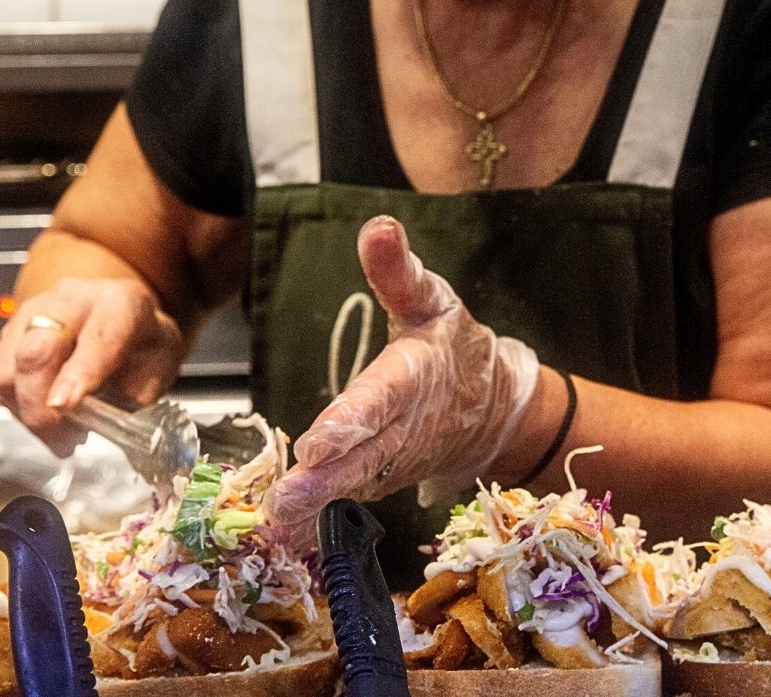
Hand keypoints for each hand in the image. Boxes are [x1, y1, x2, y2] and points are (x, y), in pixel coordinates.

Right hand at [0, 277, 183, 456]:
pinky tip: (46, 419)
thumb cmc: (141, 341)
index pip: (98, 337)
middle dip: (41, 406)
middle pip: (38, 349)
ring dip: (30, 413)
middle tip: (64, 441)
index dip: (80, 373)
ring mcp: (37, 310)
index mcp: (120, 302)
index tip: (66, 405)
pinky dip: (19, 406)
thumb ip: (136, 392)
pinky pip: (3, 374)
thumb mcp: (161, 362)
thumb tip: (107, 424)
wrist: (116, 311)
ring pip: (12, 366)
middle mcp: (74, 298)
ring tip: (60, 436)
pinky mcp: (13, 329)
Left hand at [265, 215, 539, 541]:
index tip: (317, 442)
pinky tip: (283, 543)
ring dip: (315, 511)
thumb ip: (397, 269)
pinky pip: (348, 504)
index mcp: (413, 378)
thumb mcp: (431, 298)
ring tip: (277, 528)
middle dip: (323, 482)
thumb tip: (377, 227)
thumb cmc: (452, 344)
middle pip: (362, 456)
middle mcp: (404, 428)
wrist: (493, 406)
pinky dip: (319, 526)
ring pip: (352, 487)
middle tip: (284, 501)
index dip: (350, 423)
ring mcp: (392, 462)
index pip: (380, 400)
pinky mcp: (380, 481)